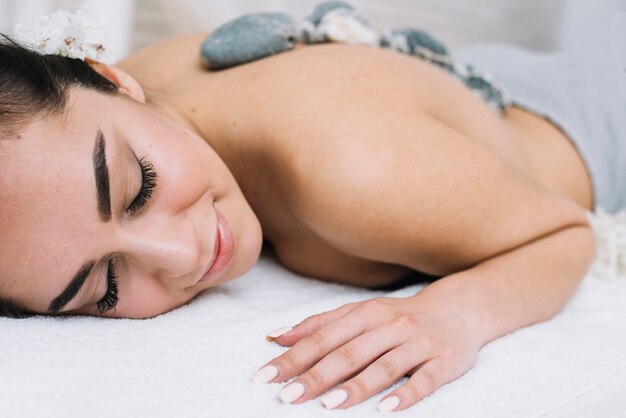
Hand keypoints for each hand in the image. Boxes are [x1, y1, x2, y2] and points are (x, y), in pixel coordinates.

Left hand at [250, 293, 485, 411]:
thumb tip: (277, 337)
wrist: (458, 310)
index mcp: (365, 313)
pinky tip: (386, 410)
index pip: (323, 337)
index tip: (265, 377)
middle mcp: (390, 325)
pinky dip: (405, 394)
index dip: (293, 357)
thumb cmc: (399, 316)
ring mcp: (417, 342)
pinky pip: (424, 380)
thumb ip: (320, 324)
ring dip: (355, 386)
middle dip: (316, 375)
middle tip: (288, 396)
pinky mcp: (443, 361)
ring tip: (328, 405)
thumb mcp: (360, 312)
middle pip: (348, 352)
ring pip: (383, 366)